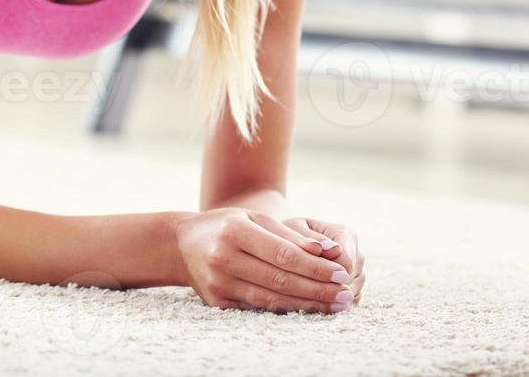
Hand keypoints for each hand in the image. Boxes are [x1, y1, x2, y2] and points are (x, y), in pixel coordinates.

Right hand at [175, 207, 355, 313]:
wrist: (181, 245)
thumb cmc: (225, 226)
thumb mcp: (253, 218)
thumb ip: (290, 234)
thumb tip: (328, 250)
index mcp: (234, 231)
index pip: (283, 254)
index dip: (315, 266)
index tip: (341, 273)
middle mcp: (224, 258)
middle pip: (280, 279)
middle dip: (318, 288)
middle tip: (346, 294)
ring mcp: (219, 283)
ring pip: (272, 298)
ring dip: (308, 304)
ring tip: (335, 305)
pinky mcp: (218, 303)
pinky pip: (259, 308)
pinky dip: (286, 309)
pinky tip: (308, 309)